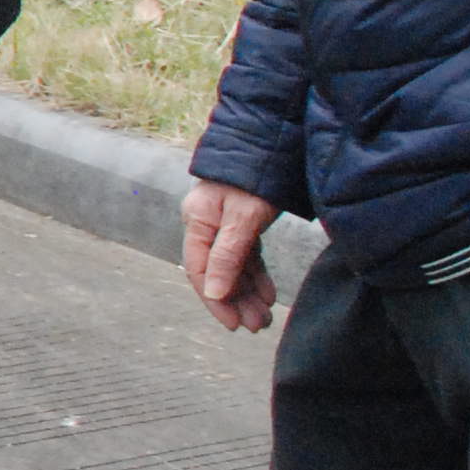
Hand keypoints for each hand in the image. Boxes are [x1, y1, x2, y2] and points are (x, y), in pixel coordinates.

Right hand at [181, 179, 280, 332]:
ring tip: (264, 317)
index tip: (232, 324)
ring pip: (233, 266)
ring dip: (247, 292)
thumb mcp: (243, 219)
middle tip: (256, 326)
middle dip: (236, 301)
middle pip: (218, 272)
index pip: (200, 271)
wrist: (271, 143)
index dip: (215, 300)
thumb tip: (214, 294)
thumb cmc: (255, 178)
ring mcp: (224, 224)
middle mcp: (206, 225)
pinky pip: (246, 255)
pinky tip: (267, 294)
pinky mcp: (242, 223)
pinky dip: (256, 275)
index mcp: (197, 222)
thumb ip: (228, 256)